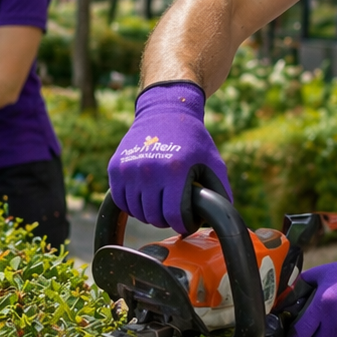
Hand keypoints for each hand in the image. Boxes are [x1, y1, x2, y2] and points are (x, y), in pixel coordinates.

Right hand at [108, 81, 230, 233]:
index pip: (175, 217)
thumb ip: (220, 191)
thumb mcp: (213, 162)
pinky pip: (121, 201)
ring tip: (161, 203)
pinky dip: (133, 205)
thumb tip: (220, 220)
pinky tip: (146, 198)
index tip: (187, 222)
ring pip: (137, 213)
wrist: (165, 111)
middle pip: (155, 218)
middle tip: (175, 211)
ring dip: (150, 213)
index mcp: (175, 170)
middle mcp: (149, 170)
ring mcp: (129, 169)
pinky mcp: (115, 168)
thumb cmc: (193, 139)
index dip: (184, 225)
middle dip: (167, 220)